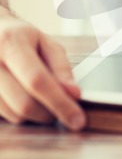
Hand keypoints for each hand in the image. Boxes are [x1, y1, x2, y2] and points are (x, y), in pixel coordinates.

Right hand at [0, 10, 85, 129]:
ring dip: (36, 115)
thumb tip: (74, 94)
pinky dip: (21, 114)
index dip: (60, 102)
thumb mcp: (47, 43)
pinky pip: (5, 116)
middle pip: (24, 103)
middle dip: (50, 113)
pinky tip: (27, 99)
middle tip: (64, 110)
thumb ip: (61, 68)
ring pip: (14, 114)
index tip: (77, 119)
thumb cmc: (22, 38)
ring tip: (44, 100)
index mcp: (11, 43)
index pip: (37, 80)